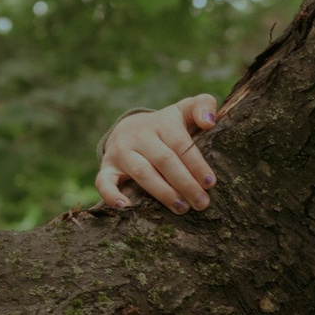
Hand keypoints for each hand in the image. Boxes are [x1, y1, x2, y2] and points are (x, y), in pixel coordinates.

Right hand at [97, 95, 218, 211]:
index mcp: (161, 123)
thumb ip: (203, 105)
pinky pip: (104, 181)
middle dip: (185, 183)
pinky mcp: (107, 167)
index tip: (210, 183)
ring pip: (141, 173)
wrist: (130, 127)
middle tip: (202, 203)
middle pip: (164, 160)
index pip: (180, 144)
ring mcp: (121, 151)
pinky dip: (111, 195)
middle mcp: (139, 135)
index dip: (196, 164)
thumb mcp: (185, 110)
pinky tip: (126, 207)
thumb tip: (209, 121)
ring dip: (162, 193)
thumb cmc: (167, 125)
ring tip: (181, 208)